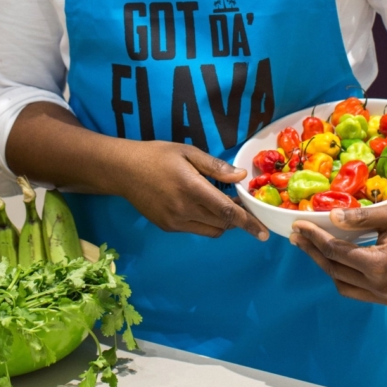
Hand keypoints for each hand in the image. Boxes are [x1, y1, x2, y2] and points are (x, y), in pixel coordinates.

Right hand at [117, 140, 268, 239]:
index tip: (263, 233)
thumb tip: (240, 177)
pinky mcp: (167, 227)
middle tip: (240, 203)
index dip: (247, 223)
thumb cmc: (157, 156)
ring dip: (221, 222)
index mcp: (192, 188)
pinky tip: (198, 205)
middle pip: (222, 224)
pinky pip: (195, 229)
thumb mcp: (187, 153)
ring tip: (220, 204)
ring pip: (211, 230)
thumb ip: (215, 167)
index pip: (226, 212)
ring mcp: (175, 221)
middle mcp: (184, 210)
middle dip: (236, 218)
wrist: (123, 170)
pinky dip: (204, 222)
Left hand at [290, 205, 386, 305]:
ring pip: (345, 286)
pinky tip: (337, 260)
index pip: (336, 251)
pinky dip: (345, 277)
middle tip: (297, 236)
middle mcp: (383, 288)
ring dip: (327, 267)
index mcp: (380, 266)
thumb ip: (359, 218)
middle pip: (335, 270)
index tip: (298, 225)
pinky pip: (360, 292)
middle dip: (314, 252)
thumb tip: (331, 216)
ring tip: (313, 247)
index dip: (314, 237)